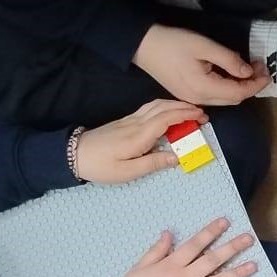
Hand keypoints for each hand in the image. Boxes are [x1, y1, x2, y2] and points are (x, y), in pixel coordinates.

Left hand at [74, 100, 208, 183]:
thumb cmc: (101, 166)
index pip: (167, 119)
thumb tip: (176, 157)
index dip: (185, 115)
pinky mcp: (125, 121)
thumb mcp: (127, 172)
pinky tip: (169, 111)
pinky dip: (164, 106)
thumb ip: (153, 164)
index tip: (202, 117)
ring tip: (189, 110)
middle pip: (163, 107)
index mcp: (139, 135)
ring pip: (155, 105)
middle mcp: (136, 123)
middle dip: (184, 107)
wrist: (73, 154)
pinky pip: (149, 108)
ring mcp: (129, 120)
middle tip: (202, 113)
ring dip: (174, 104)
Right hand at [109, 216, 256, 276]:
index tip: (225, 222)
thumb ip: (156, 251)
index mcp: (169, 266)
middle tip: (248, 239)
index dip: (210, 232)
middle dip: (231, 248)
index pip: (195, 245)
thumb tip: (169, 233)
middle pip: (211, 260)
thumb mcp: (138, 268)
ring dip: (237, 273)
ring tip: (254, 265)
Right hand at [133, 24, 268, 105]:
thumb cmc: (172, 42)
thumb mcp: (204, 46)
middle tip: (259, 67)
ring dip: (240, 87)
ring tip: (249, 69)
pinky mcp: (187, 94)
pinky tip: (231, 74)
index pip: (239, 93)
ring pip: (225, 100)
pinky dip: (227, 88)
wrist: (141, 45)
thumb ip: (229, 60)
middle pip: (234, 99)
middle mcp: (198, 99)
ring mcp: (191, 99)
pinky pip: (214, 96)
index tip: (266, 71)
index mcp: (203, 89)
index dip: (256, 84)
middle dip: (250, 86)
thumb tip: (248, 72)